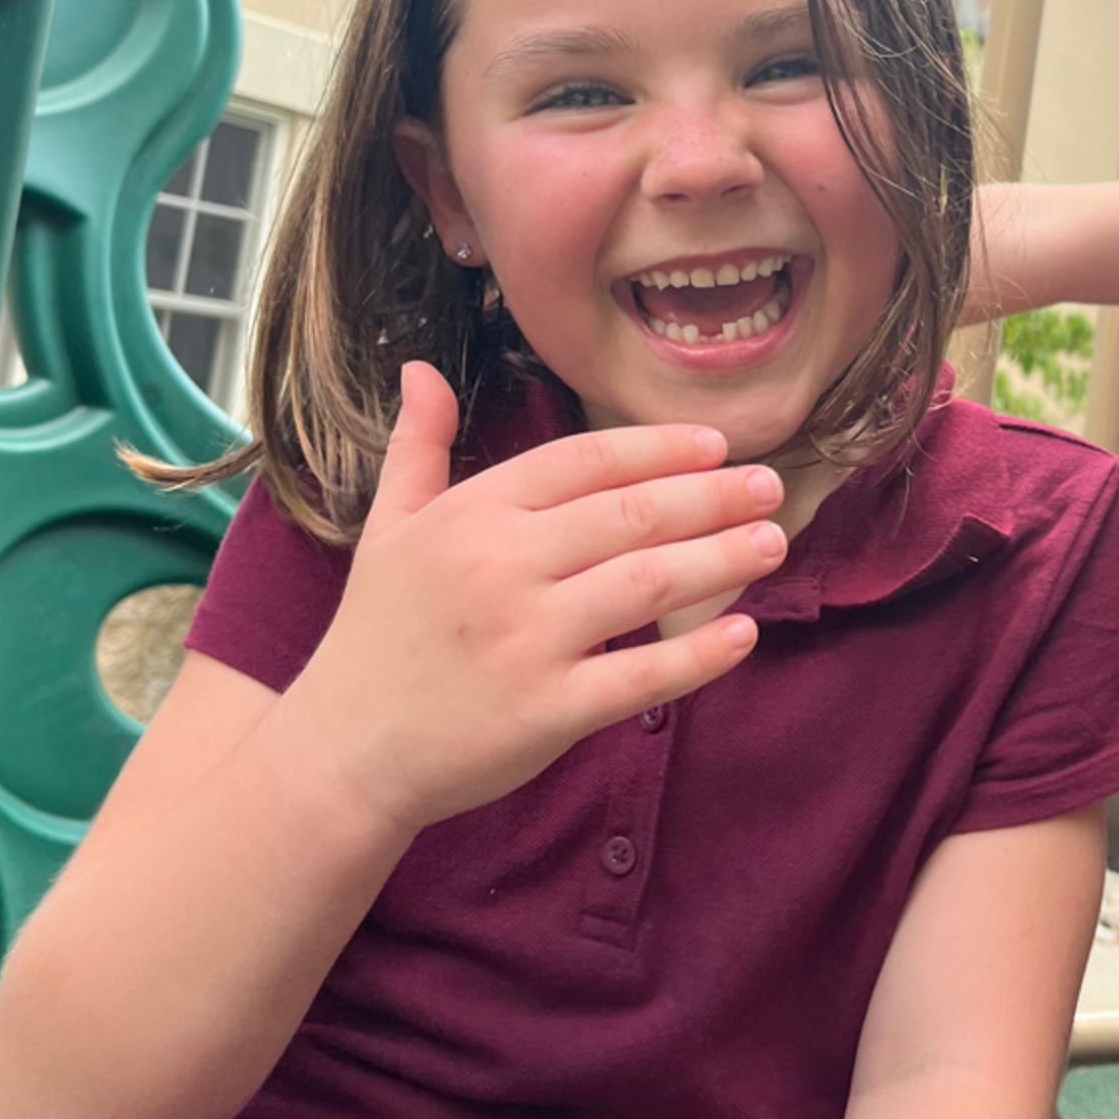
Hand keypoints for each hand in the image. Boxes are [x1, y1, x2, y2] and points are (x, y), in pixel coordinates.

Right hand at [280, 363, 783, 838]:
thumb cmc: (377, 633)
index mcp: (471, 515)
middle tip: (772, 486)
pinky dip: (699, 655)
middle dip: (712, 495)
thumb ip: (419, 445)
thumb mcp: (388, 527)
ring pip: (649, 583)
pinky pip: (641, 677)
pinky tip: (743, 633)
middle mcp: (502, 567)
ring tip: (773, 542)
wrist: (345, 750)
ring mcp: (527, 641)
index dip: (658, 448)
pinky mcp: (547, 712)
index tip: (717, 445)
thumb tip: (423, 368)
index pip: (584, 461)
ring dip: (722, 558)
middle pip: (631, 514)